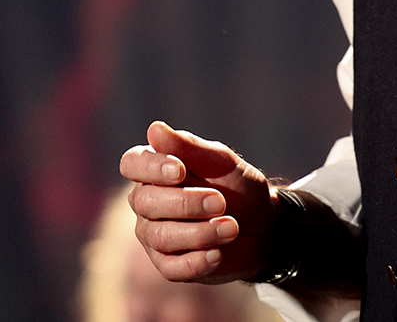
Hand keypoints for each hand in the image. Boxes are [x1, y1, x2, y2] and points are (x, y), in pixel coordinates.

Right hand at [119, 121, 275, 283]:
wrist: (264, 227)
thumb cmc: (238, 188)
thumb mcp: (222, 163)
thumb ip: (190, 147)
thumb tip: (154, 129)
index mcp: (155, 171)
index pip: (132, 163)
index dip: (151, 167)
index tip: (181, 169)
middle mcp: (147, 203)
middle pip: (145, 202)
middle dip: (185, 202)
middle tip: (221, 201)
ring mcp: (154, 236)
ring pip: (160, 236)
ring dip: (199, 232)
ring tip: (231, 227)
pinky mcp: (169, 266)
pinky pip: (171, 268)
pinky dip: (196, 261)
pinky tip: (218, 253)